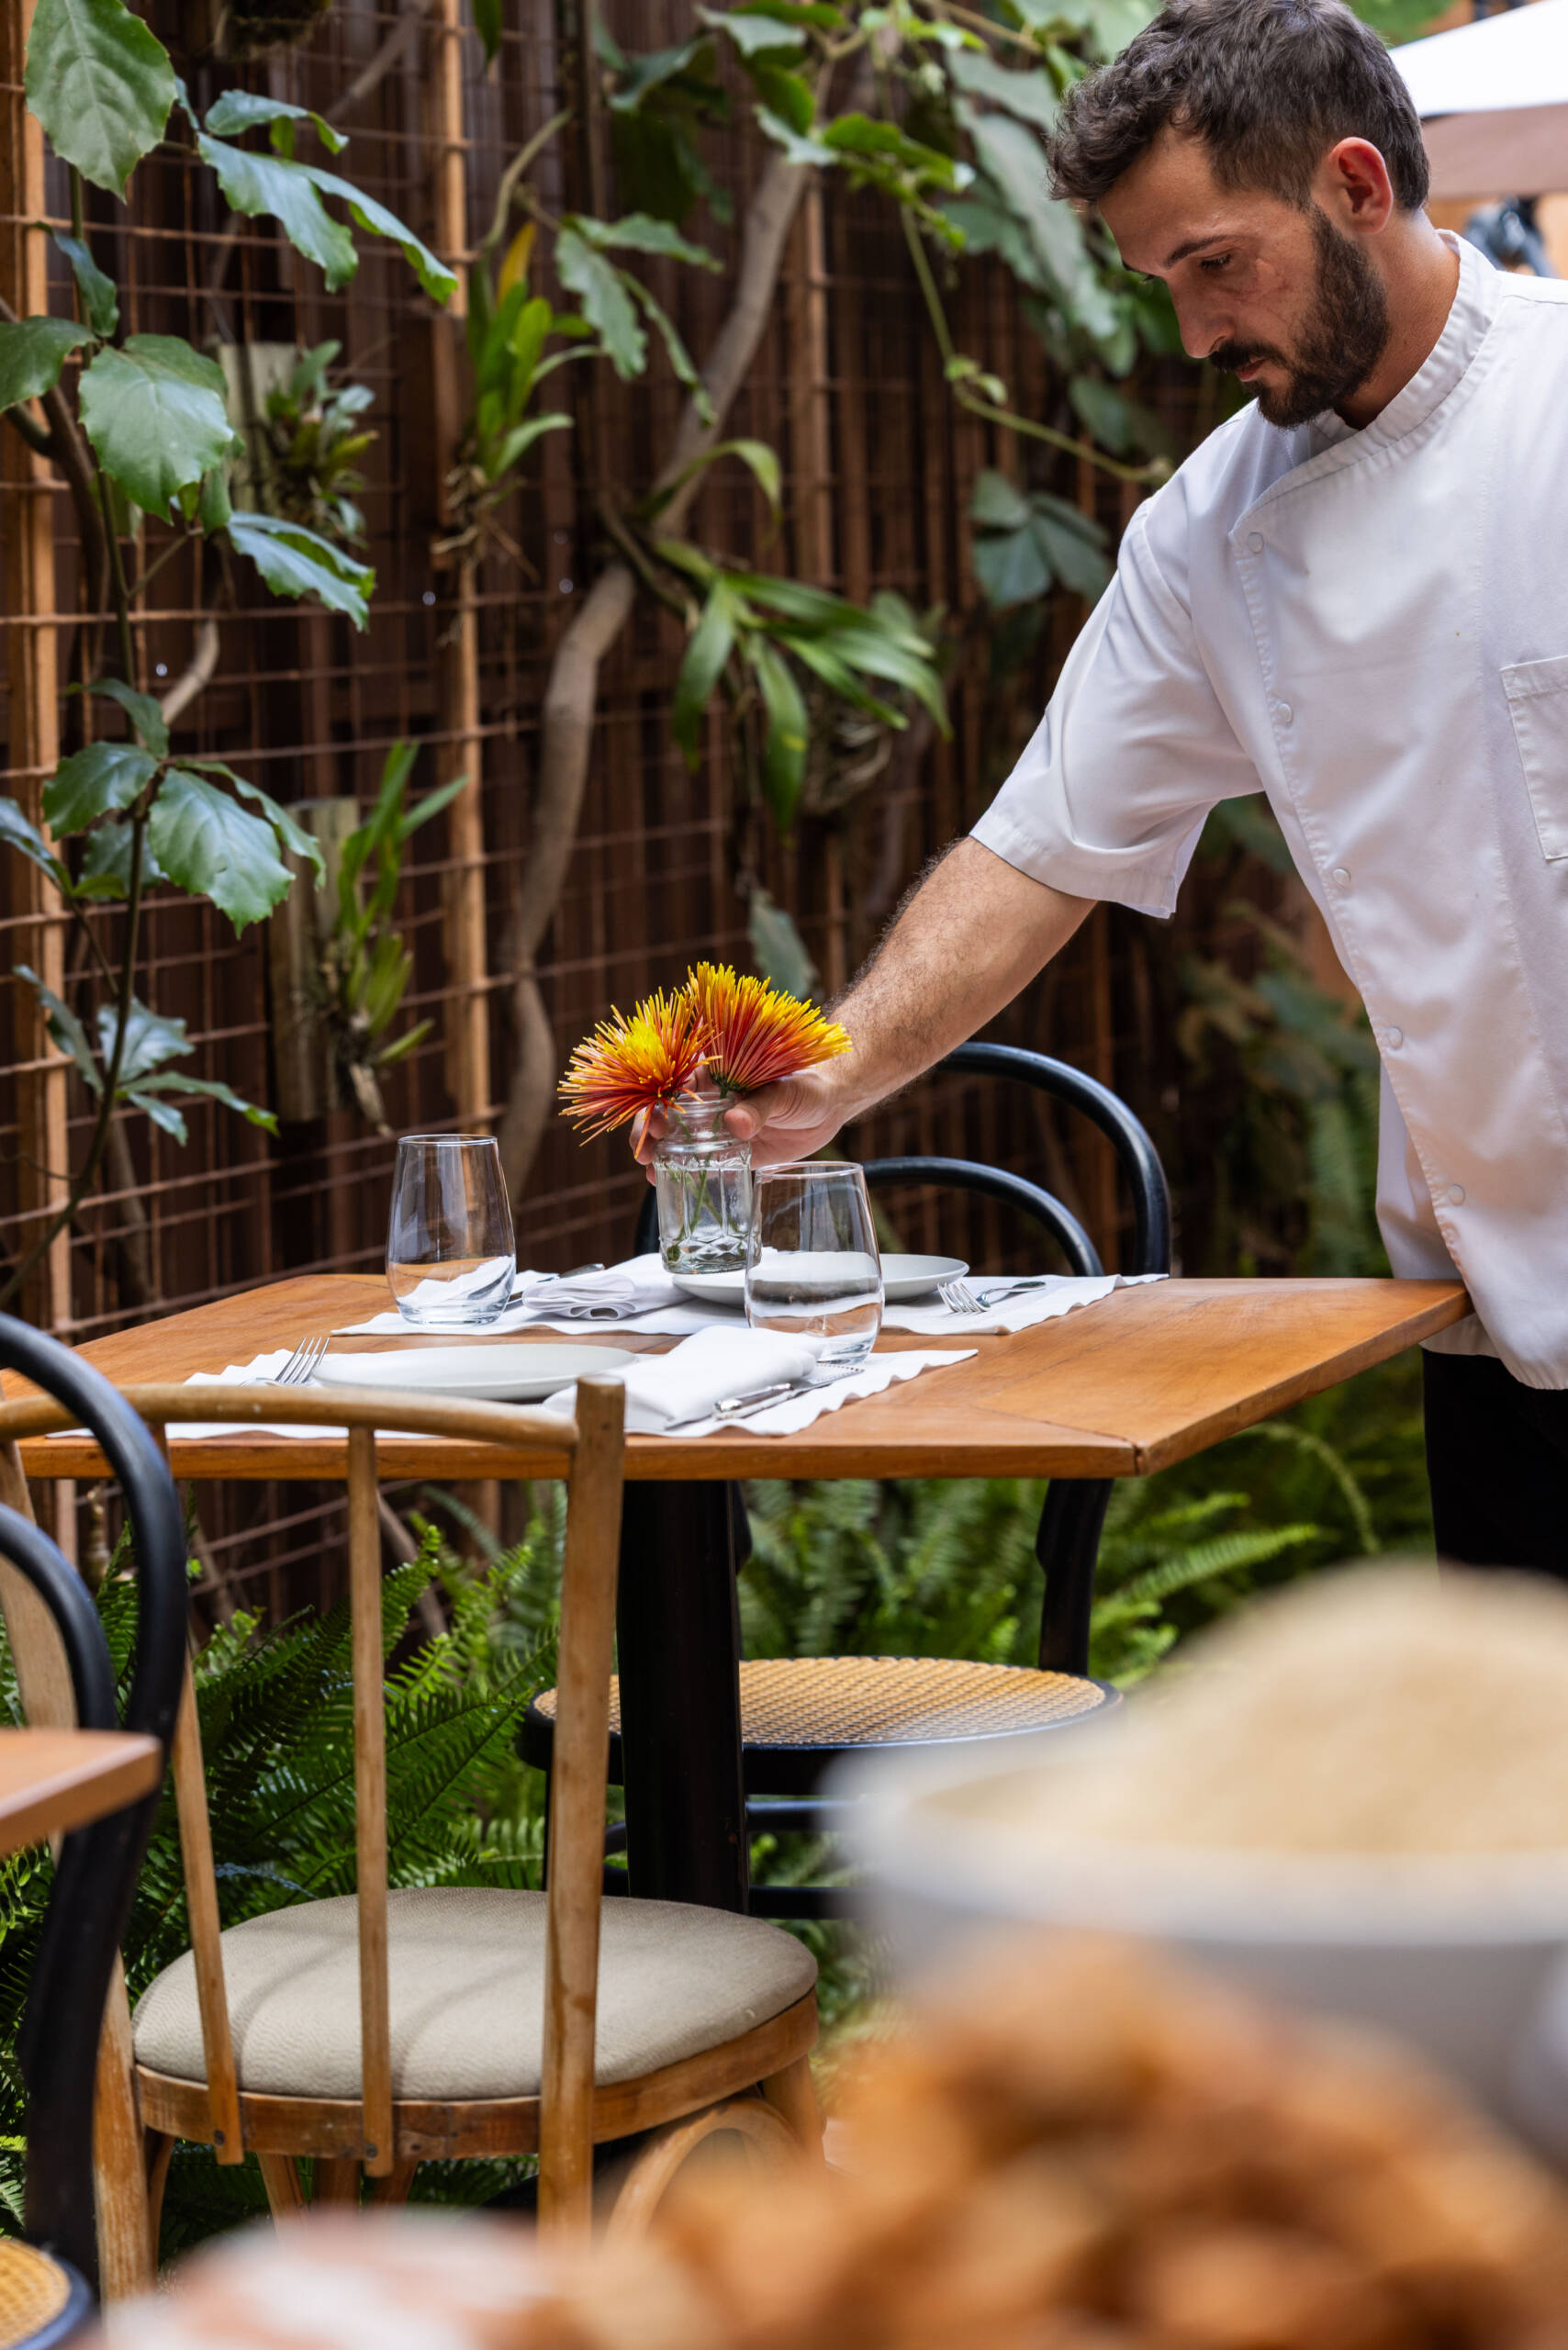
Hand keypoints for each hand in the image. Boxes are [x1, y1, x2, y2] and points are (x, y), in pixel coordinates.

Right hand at [631, 1061, 858, 1175]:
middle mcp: (711, 1104)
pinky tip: (665, 1184)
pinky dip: (684, 1173)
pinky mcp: (733, 1154)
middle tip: (644, 1151)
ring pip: (679, 1141)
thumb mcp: (782, 1091)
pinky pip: (704, 1164)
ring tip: (649, 1171)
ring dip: (658, 1154)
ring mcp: (719, 1130)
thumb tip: (736, 1123)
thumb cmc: (805, 1086)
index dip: (659, 1103)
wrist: (830, 1107)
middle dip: (650, 1132)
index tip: (655, 1121)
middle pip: (669, 1115)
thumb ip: (759, 1105)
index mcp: (717, 1078)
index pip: (677, 1088)